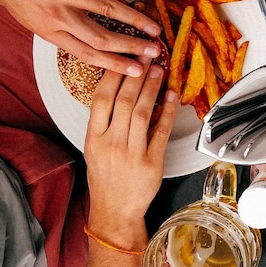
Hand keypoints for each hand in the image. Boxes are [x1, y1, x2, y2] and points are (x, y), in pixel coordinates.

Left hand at [0, 0, 161, 76]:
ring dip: (134, 19)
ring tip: (154, 26)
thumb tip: (83, 35)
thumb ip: (58, 27)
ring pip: (106, 9)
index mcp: (52, 32)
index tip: (137, 71)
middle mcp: (59, 16)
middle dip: (131, 47)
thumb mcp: (32, 19)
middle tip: (154, 52)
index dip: (115, 64)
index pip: (88, 54)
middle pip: (102, 37)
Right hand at [84, 60, 176, 244]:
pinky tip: (172, 96)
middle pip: (124, 101)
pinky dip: (168, 112)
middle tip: (147, 55)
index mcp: (93, 138)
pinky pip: (161, 132)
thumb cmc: (105, 177)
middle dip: (137, 75)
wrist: (115, 210)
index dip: (114, 75)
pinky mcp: (152, 163)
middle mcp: (111, 143)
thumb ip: (104, 121)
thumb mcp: (94, 148)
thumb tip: (119, 88)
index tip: (124, 57)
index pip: (101, 98)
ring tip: (159, 70)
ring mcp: (132, 153)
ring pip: (143, 113)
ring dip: (152, 88)